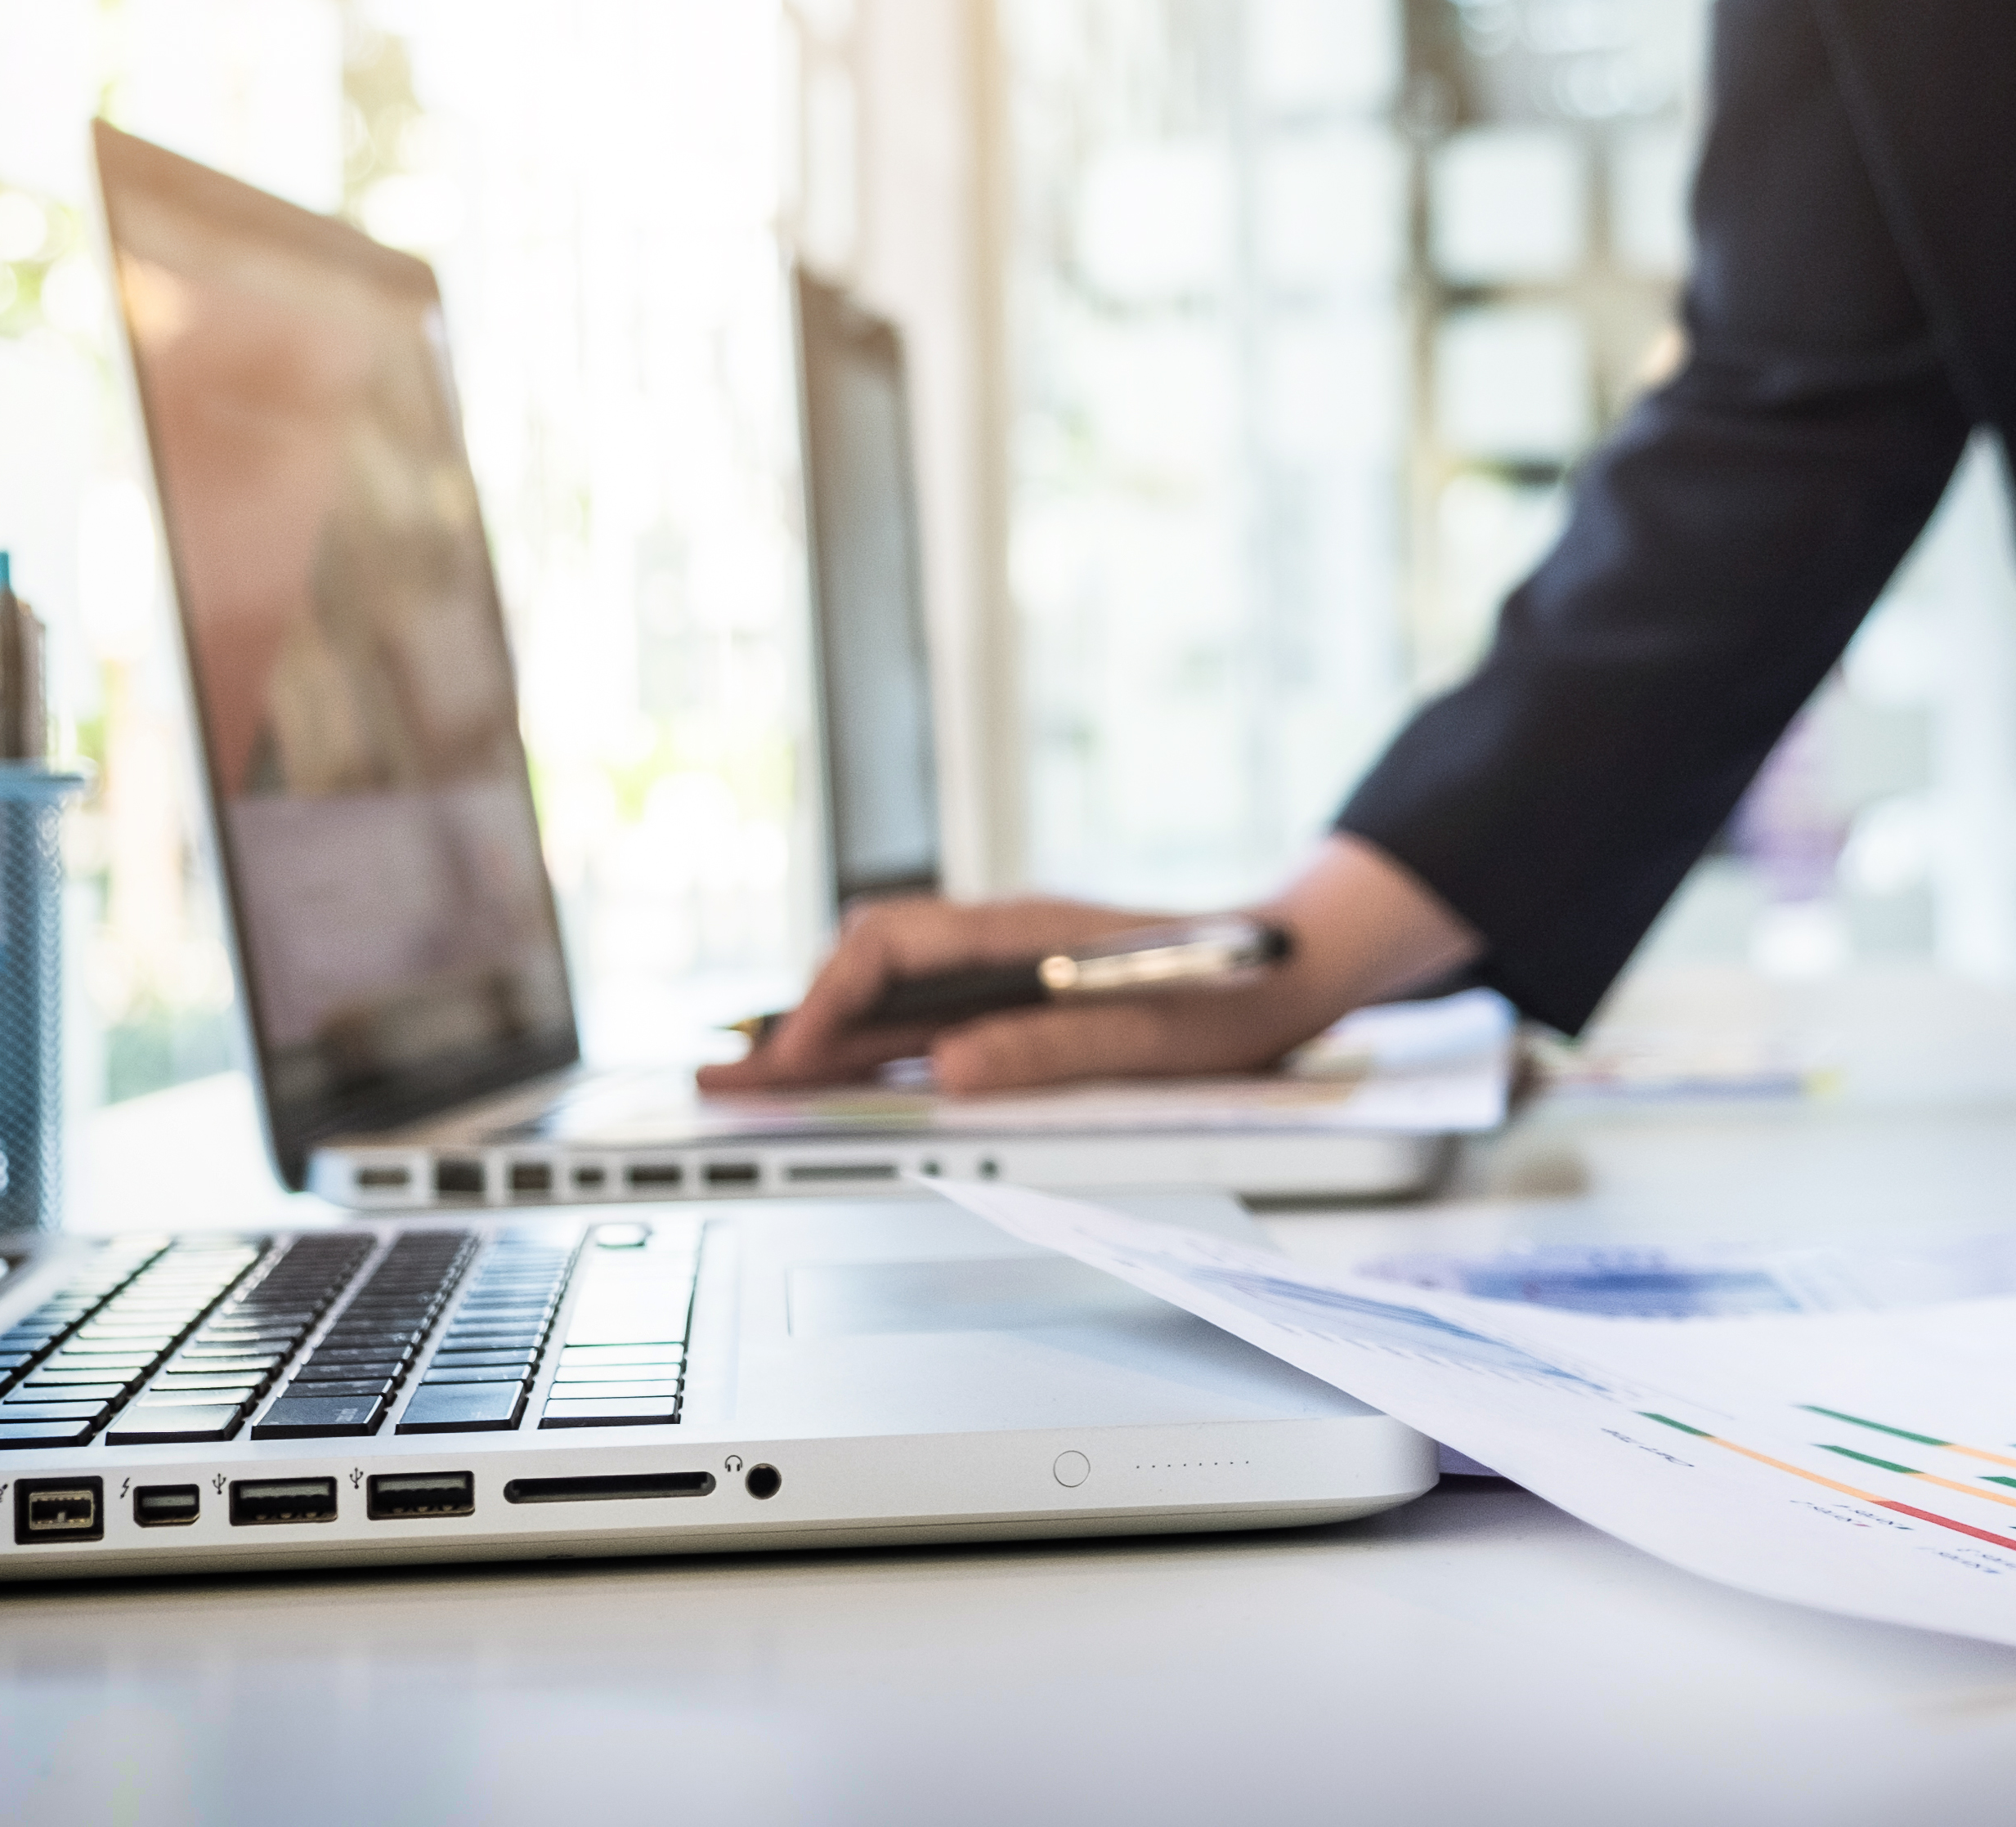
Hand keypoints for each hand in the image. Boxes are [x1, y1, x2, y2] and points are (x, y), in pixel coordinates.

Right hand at [700, 834, 1479, 1096]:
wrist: (1291, 966)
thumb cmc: (1229, 994)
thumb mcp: (1150, 1033)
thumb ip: (1053, 1045)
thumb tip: (953, 1071)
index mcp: (1021, 930)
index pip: (887, 949)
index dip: (826, 1008)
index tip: (787, 1065)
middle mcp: (1001, 938)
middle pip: (869, 967)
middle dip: (795, 1023)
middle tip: (724, 1083)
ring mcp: (1006, 964)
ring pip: (889, 992)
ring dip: (823, 1036)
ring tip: (752, 1085)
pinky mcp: (1018, 994)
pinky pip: (924, 1014)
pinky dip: (869, 1045)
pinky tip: (840, 1080)